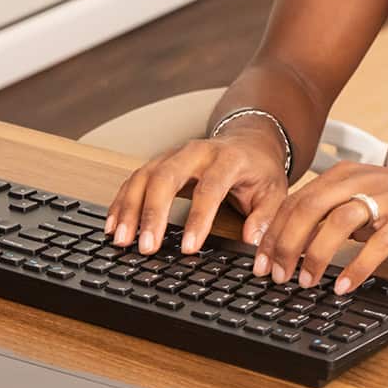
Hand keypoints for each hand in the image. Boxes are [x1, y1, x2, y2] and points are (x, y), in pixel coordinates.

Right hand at [104, 128, 288, 255]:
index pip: (209, 188)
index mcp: (228, 159)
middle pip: (166, 176)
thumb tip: (252, 240)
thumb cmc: (259, 169)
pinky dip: (122, 202)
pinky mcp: (159, 162)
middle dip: (153, 213)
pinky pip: (135, 179)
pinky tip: (113, 225)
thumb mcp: (275, 191)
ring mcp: (174, 154)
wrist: (250, 140)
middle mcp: (196, 152)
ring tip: (121, 240)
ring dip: (130, 208)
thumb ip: (266, 216)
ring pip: (144, 176)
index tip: (188, 247)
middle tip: (145, 246)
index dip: (198, 218)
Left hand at [254, 161, 387, 295]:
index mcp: (345, 175)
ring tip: (306, 283)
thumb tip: (298, 241)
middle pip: (309, 208)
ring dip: (315, 255)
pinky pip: (376, 244)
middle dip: (286, 244)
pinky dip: (355, 266)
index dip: (274, 232)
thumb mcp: (367, 199)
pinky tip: (343, 286)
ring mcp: (385, 199)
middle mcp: (361, 181)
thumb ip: (335, 212)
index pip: (297, 200)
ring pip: (337, 223)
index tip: (261, 261)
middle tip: (276, 275)